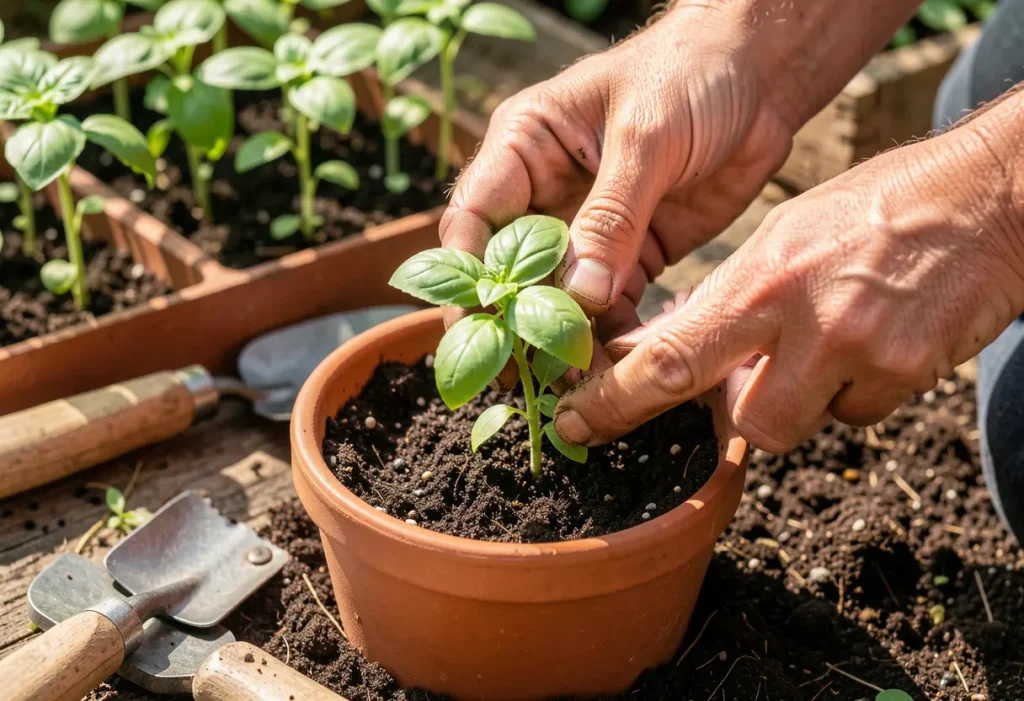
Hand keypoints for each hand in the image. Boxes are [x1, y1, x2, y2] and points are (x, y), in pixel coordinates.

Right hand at [439, 2, 794, 386]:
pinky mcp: (632, 253)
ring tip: (569, 385)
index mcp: (524, 147)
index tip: (483, 324)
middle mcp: (546, 193)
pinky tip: (614, 370)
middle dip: (516, 322)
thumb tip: (579, 295)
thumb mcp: (645, 137)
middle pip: (512, 270)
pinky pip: (610, 306)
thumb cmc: (691, 75)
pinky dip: (610, 338)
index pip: (475, 218)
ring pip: (559, 297)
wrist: (762, 78)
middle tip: (522, 374)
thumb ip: (611, 216)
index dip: (470, 274)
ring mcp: (589, 228)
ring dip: (562, 340)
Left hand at [554, 121, 1023, 452]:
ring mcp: (864, 354)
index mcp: (763, 277)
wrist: (990, 200)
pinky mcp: (910, 377)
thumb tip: (673, 348)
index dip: (614, 401)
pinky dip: (846, 394)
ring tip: (819, 343)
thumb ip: (729, 298)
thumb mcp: (785, 233)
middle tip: (725, 391)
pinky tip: (867, 345)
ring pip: (796, 424)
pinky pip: (852, 416)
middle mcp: (808, 321)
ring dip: (791, 400)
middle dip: (719, 417)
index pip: (670, 357)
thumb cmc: (877, 207)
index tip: (576, 421)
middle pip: (737, 418)